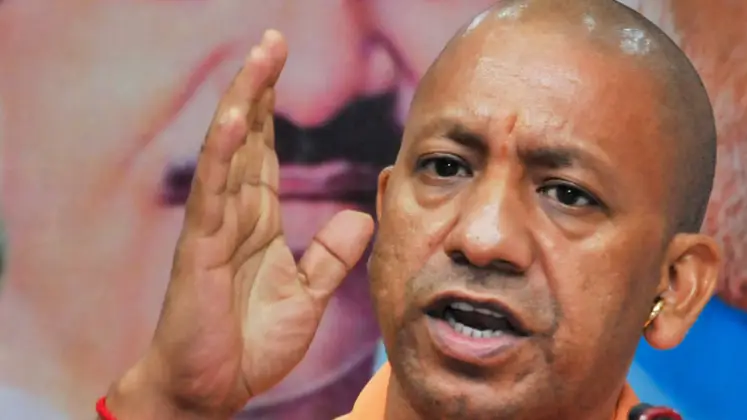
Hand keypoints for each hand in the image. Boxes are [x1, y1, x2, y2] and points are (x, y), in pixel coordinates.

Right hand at [105, 29, 374, 418]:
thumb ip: (332, 255)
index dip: (272, 109)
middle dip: (259, 87)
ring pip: (228, 152)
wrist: (213, 388)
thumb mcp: (308, 295)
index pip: (265, 152)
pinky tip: (236, 117)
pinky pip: (212, 193)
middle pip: (247, 137)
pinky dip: (222, 154)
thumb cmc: (251, 342)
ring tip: (259, 56)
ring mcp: (214, 227)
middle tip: (272, 40)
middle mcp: (234, 214)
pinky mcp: (199, 249)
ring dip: (243, 101)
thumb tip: (364, 214)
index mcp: (258, 222)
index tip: (281, 66)